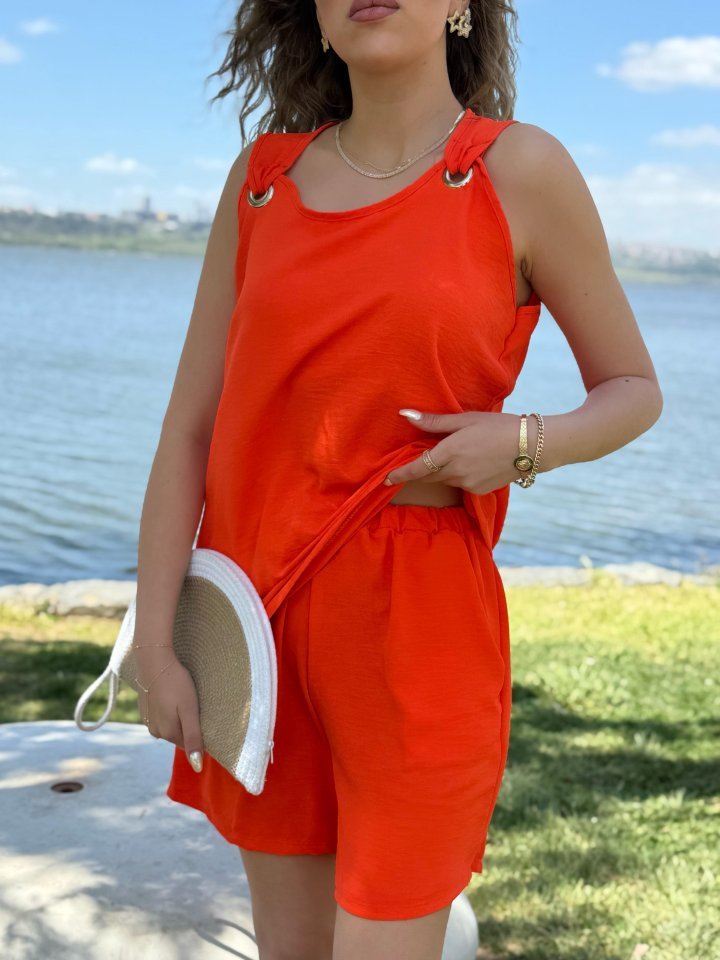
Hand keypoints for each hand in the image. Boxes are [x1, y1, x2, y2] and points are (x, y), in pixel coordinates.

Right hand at [134, 645, 203, 772]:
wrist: (154, 660)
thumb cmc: (176, 683)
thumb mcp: (190, 710)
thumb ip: (194, 738)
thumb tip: (197, 767)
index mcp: (167, 733)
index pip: (190, 744)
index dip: (199, 733)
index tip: (204, 716)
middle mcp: (155, 731)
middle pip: (180, 734)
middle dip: (189, 725)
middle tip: (196, 705)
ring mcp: (148, 719)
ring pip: (171, 724)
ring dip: (179, 716)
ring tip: (184, 699)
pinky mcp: (145, 708)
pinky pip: (162, 714)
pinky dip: (169, 708)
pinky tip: (173, 695)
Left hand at [384, 408, 522, 496]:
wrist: (532, 446)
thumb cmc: (498, 426)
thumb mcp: (465, 419)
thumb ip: (434, 421)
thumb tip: (405, 414)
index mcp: (449, 453)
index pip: (416, 468)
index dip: (400, 475)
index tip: (386, 479)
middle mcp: (456, 472)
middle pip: (428, 476)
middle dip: (420, 472)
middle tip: (414, 463)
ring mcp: (468, 484)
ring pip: (444, 480)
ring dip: (440, 472)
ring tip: (452, 456)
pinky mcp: (479, 490)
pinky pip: (460, 484)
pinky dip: (458, 475)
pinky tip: (471, 462)